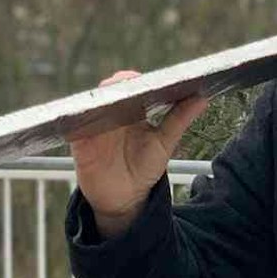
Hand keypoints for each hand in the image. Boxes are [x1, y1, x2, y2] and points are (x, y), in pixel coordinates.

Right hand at [69, 70, 209, 237]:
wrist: (125, 200)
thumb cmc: (144, 168)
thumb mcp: (165, 143)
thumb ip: (180, 119)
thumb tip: (202, 98)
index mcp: (132, 111)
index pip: (130, 86)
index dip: (132, 79)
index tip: (137, 77)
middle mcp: (112, 115)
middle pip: (108, 91)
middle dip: (113, 85)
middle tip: (122, 83)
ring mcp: (94, 127)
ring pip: (90, 105)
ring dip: (96, 100)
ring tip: (106, 99)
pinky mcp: (80, 143)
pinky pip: (74, 128)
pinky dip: (76, 121)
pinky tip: (84, 119)